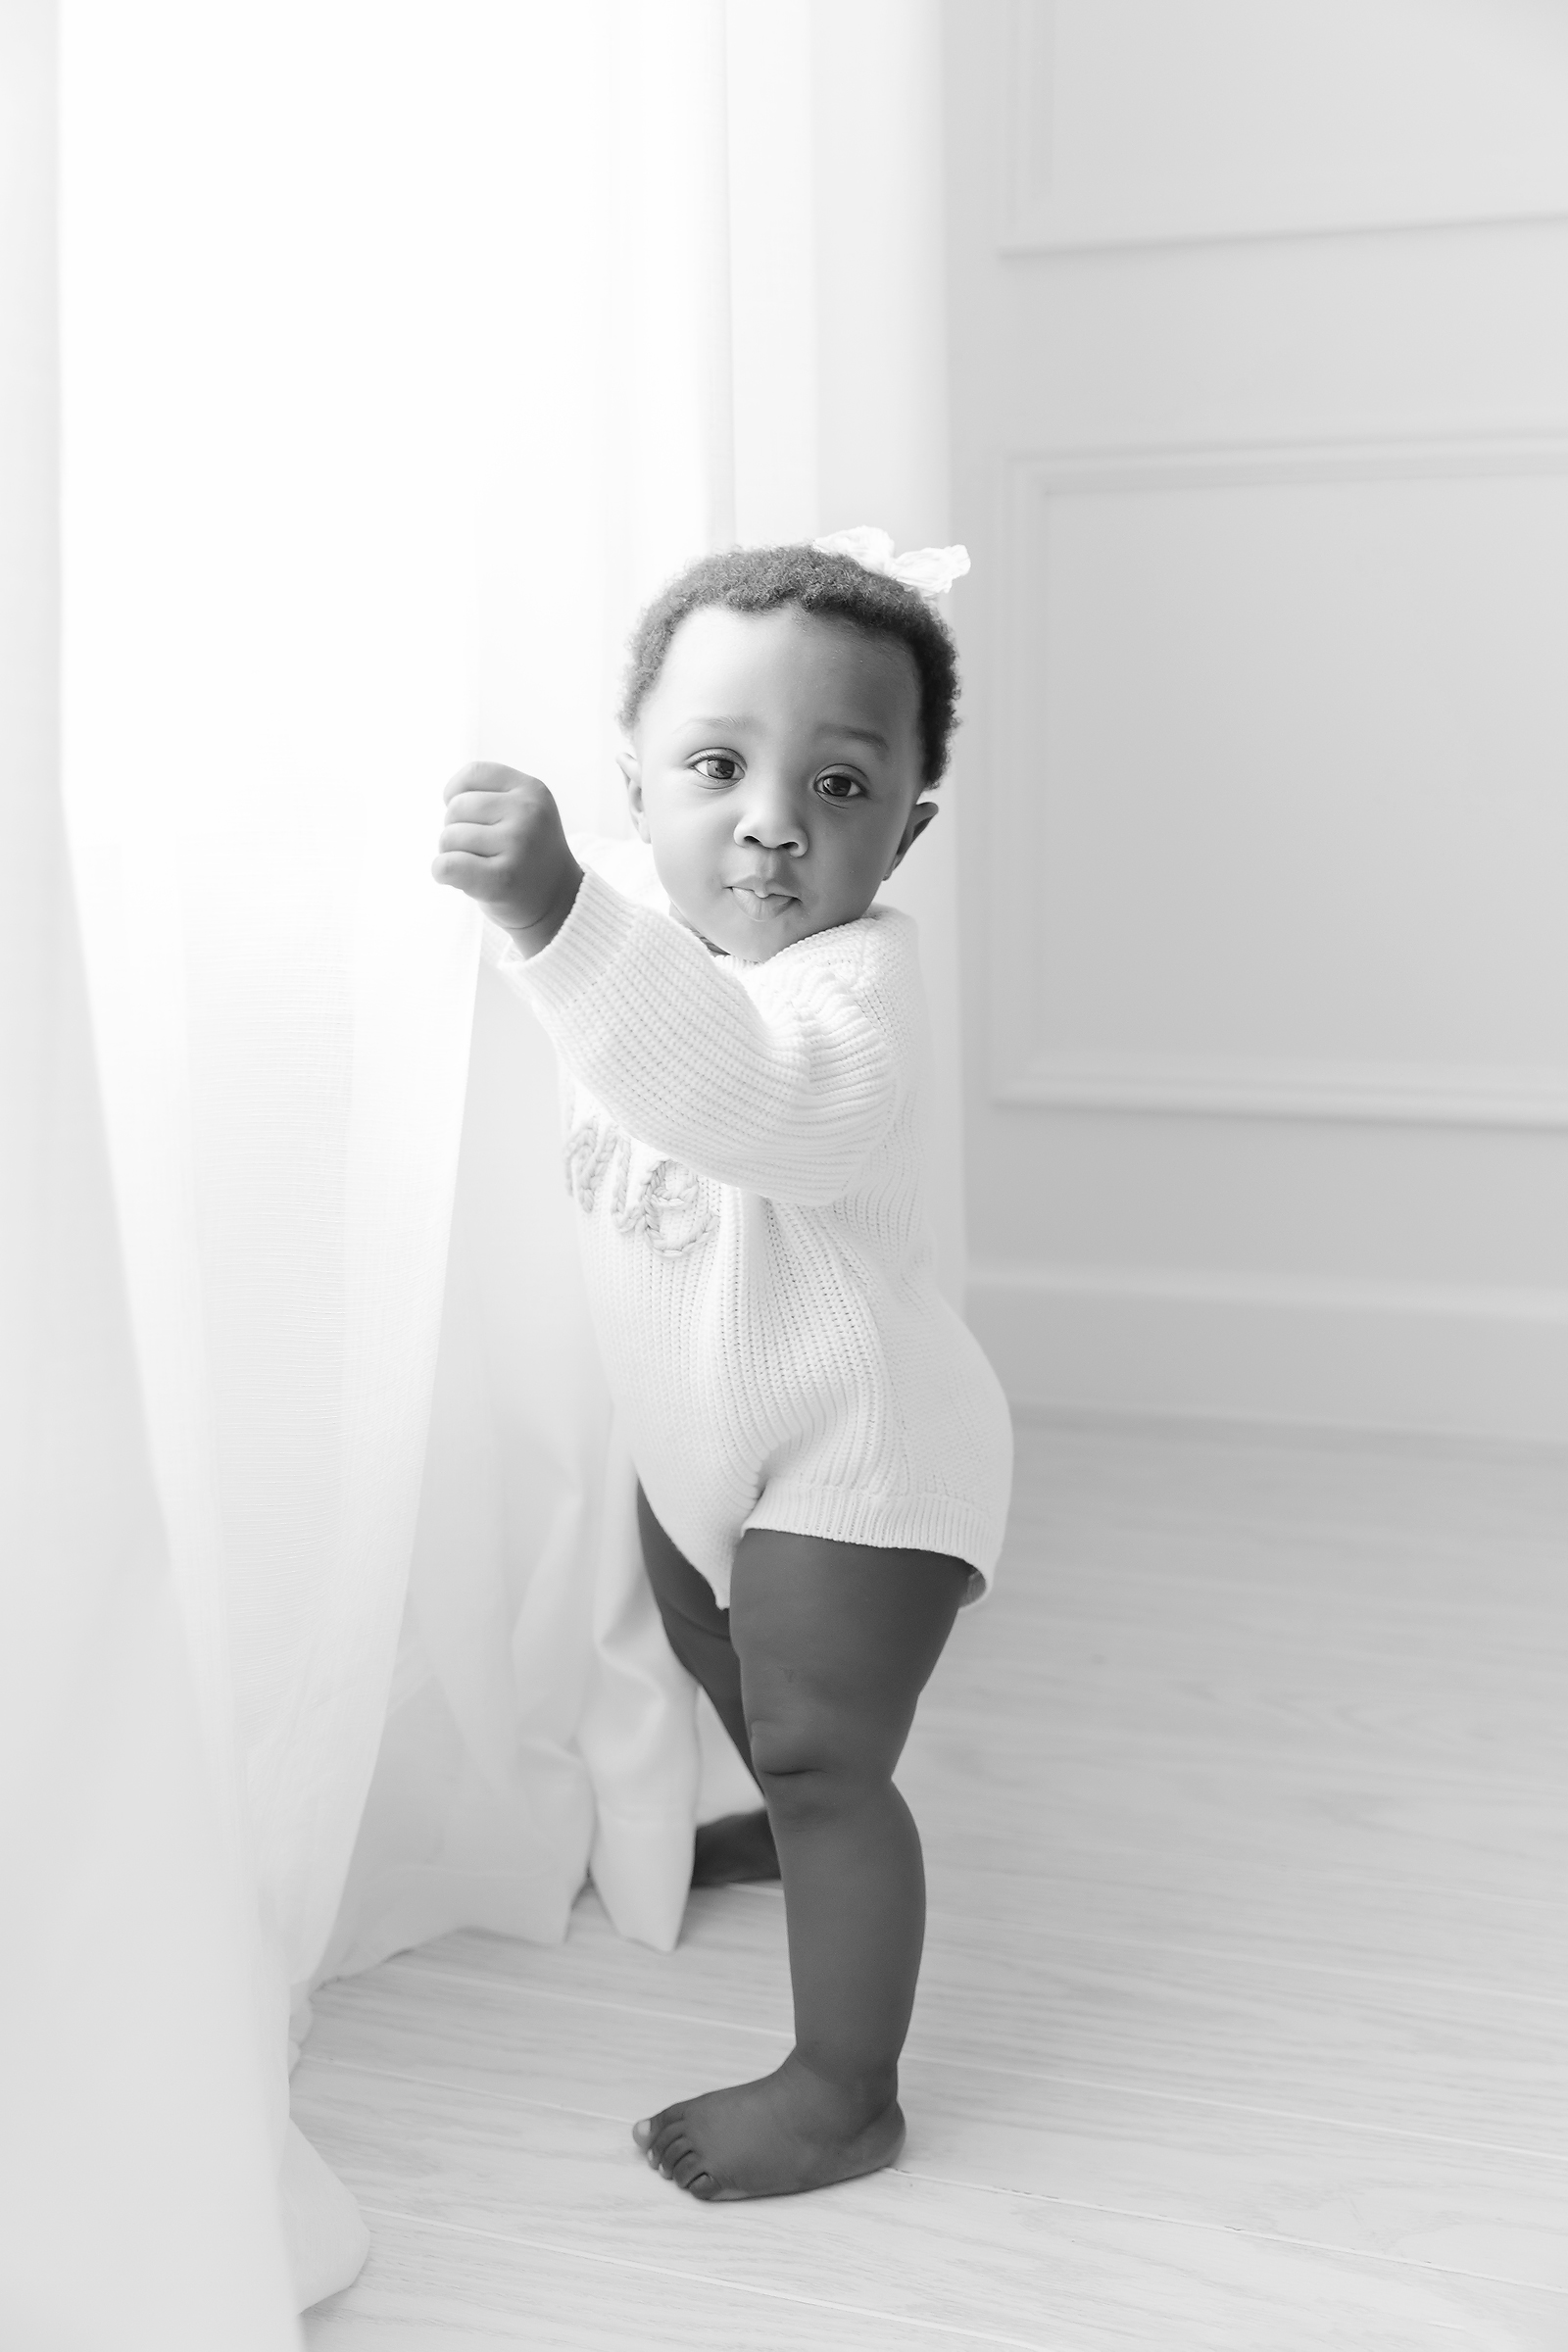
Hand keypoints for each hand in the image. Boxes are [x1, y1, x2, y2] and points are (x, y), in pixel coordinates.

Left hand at [432, 762, 581, 952]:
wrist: (558, 903)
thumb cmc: (527, 855)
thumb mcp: (523, 811)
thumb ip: (490, 794)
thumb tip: (447, 798)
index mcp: (533, 791)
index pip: (474, 773)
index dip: (456, 793)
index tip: (466, 815)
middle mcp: (528, 813)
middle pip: (455, 808)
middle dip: (456, 829)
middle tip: (481, 850)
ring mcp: (518, 846)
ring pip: (447, 838)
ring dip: (453, 854)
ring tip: (481, 866)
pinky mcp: (502, 880)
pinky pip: (446, 866)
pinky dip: (443, 874)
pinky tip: (463, 880)